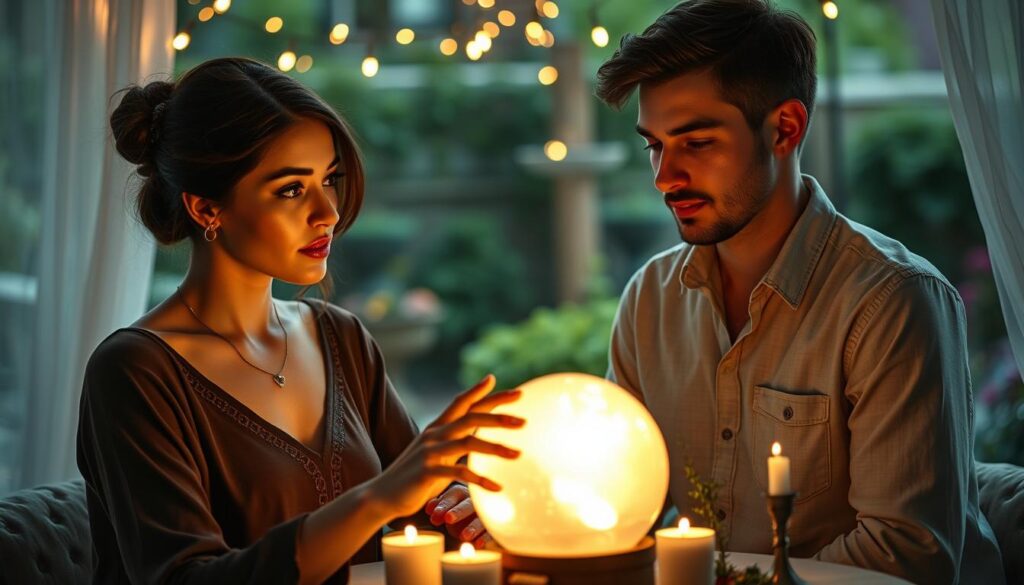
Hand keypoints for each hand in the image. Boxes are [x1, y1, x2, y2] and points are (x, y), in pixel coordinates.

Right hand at [370, 375, 522, 519]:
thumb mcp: (434, 452)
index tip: (502, 384)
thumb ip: (452, 439)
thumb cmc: (414, 475)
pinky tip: (498, 488)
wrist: (382, 495)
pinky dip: (481, 480)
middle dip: (499, 417)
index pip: (462, 402)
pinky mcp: (427, 472)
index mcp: (437, 427)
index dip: (481, 391)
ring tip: (518, 455)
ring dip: (496, 448)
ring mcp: (430, 452)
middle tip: (524, 421)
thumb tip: (472, 430)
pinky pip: (459, 474)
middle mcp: (434, 434)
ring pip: (469, 443)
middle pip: (471, 417)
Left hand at [425, 484, 491, 546]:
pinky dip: (485, 538)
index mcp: (460, 493)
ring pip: (481, 518)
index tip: (434, 515)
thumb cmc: (455, 510)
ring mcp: (485, 513)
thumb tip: (429, 509)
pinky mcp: (493, 526)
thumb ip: (437, 508)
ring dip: (473, 527)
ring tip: (464, 536)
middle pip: (468, 504)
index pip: (452, 496)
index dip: (444, 505)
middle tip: (448, 519)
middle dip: (458, 511)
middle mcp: (474, 500)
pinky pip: (490, 531)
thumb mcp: (445, 507)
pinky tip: (478, 544)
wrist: (475, 516)